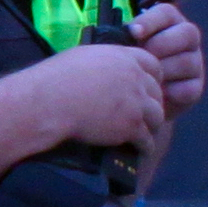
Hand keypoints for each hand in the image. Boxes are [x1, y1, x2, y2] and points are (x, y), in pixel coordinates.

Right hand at [17, 38, 169, 153]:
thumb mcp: (83, 57)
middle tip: (144, 113)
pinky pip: (146, 139)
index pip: (153, 64)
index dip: (153, 77)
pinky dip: (144, 146)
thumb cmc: (56, 77)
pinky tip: (140, 150)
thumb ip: (105, 62)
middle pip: (157, 92)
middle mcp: (135, 78)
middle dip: (152, 103)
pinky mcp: (132, 126)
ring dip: (151, 125)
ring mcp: (136, 103)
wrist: (50, 102)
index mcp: (124, 57)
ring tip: (143, 133)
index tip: (147, 87)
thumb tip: (106, 68)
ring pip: (157, 116)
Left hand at [129, 0, 207, 118]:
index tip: (134, 33)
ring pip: (188, 61)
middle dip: (160, 45)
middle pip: (187, 33)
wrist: (138, 95)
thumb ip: (124, 37)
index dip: (150, 21)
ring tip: (144, 76)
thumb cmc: (129, 61)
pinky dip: (168, 92)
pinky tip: (153, 92)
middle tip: (141, 57)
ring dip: (163, 70)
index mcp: (169, 21)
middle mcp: (188, 38)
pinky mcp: (196, 86)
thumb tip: (118, 35)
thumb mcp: (126, 45)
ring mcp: (195, 62)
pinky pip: (188, 88)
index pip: (166, 13)